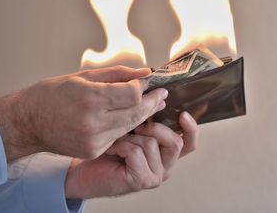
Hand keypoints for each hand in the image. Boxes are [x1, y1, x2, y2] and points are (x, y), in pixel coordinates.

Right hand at [0, 66, 167, 161]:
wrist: (28, 123)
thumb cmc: (53, 94)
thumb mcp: (84, 76)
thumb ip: (118, 75)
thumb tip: (145, 73)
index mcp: (90, 98)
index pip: (132, 94)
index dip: (144, 87)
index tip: (149, 81)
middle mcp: (93, 122)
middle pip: (136, 113)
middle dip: (152, 102)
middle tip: (162, 94)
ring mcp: (94, 140)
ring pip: (130, 126)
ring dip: (143, 114)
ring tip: (152, 103)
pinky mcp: (94, 150)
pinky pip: (119, 136)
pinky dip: (127, 125)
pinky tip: (132, 116)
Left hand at [64, 111, 197, 198]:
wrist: (85, 170)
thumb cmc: (108, 147)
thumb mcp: (132, 127)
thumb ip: (148, 116)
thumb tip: (160, 97)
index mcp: (167, 152)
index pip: (189, 142)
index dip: (191, 128)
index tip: (182, 114)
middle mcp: (166, 164)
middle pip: (176, 141)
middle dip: (154, 128)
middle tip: (136, 127)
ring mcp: (156, 175)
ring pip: (152, 143)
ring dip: (129, 138)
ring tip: (117, 140)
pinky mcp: (143, 180)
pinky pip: (137, 152)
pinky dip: (121, 146)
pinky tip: (111, 150)